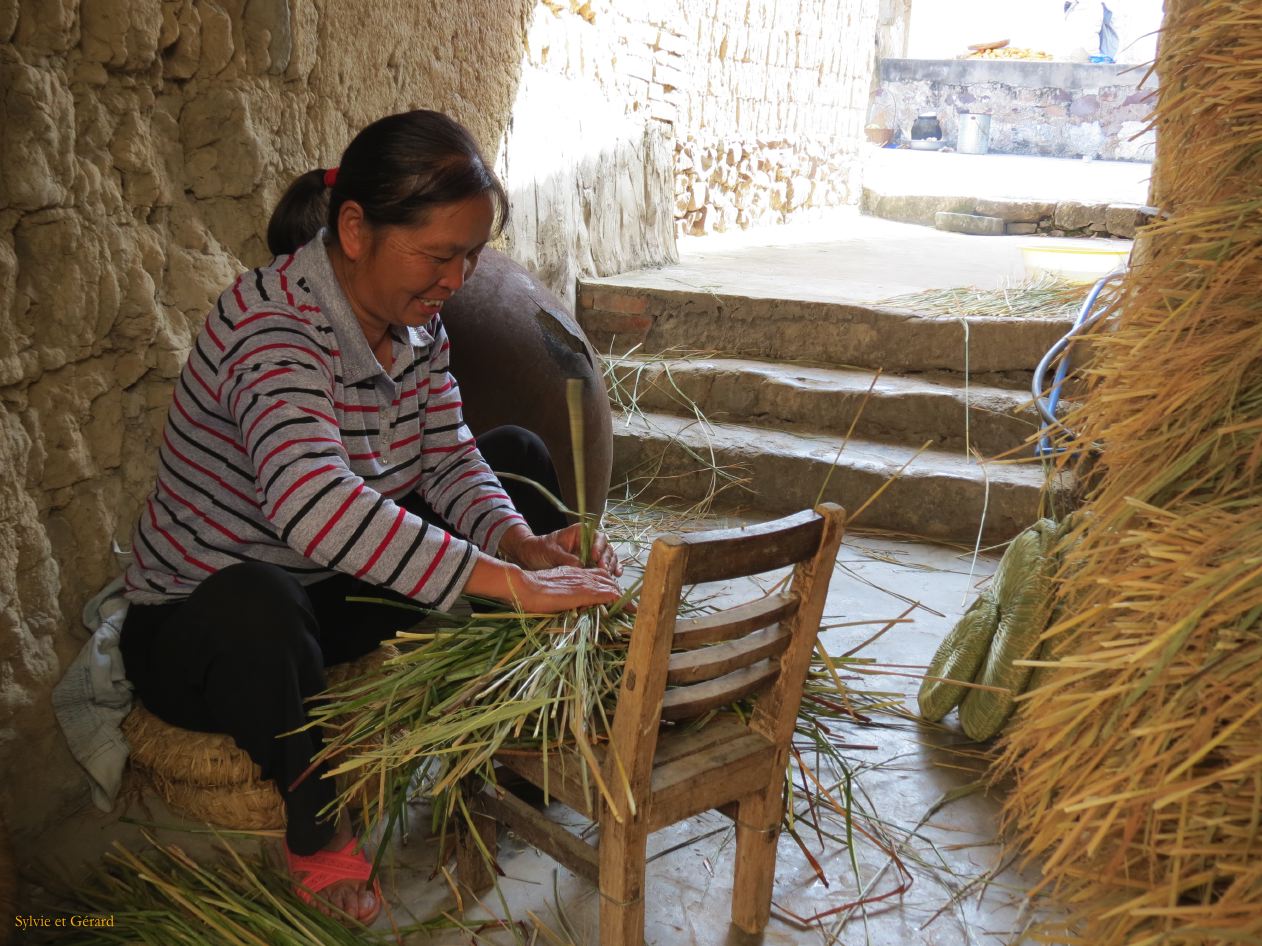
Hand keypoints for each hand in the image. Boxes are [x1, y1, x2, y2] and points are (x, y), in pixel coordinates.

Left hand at [499, 523, 622, 576]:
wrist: (531, 558)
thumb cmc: (540, 550)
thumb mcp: (551, 552)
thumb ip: (565, 558)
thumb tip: (580, 566)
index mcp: (581, 533)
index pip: (597, 537)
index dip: (599, 547)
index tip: (595, 557)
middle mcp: (589, 543)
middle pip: (606, 548)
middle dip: (607, 559)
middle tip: (603, 570)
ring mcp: (591, 555)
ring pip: (609, 558)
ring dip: (611, 567)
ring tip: (610, 576)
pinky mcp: (591, 566)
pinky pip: (605, 568)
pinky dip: (612, 571)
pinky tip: (615, 577)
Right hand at [510, 566, 623, 612]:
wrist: (524, 585)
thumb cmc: (531, 591)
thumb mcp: (551, 590)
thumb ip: (563, 594)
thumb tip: (570, 605)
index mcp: (575, 573)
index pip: (599, 577)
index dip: (610, 588)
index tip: (618, 600)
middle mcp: (583, 575)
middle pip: (609, 582)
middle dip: (621, 595)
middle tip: (632, 607)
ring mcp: (585, 583)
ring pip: (612, 587)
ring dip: (624, 599)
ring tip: (634, 610)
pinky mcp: (585, 592)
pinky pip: (608, 595)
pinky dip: (619, 602)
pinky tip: (627, 608)